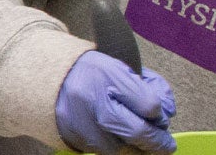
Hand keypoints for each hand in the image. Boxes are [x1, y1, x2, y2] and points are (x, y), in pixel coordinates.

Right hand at [55, 51, 175, 153]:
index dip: (160, 113)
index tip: (162, 115)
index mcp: (108, 75)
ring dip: (137, 148)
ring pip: (122, 149)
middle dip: (157, 142)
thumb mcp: (121, 69)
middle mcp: (93, 100)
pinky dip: (116, 148)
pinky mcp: (74, 139)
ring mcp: (82, 123)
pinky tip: (118, 139)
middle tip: (167, 145)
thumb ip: (149, 87)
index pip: (148, 104)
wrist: (48, 80)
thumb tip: (167, 113)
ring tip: (141, 142)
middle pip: (137, 132)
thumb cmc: (91, 73)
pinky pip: (104, 152)